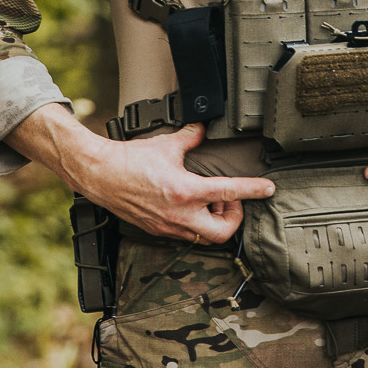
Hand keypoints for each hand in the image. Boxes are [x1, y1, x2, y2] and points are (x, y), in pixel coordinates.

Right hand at [10, 111, 274, 244]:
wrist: (99, 175)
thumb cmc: (129, 160)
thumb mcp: (166, 144)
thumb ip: (191, 138)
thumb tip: (203, 129)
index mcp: (186, 190)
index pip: (230, 192)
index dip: (254, 190)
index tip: (268, 188)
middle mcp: (180, 214)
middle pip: (224, 232)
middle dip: (234, 218)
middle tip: (231, 201)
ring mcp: (168, 226)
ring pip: (205, 238)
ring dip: (215, 222)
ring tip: (211, 203)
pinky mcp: (158, 230)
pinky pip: (187, 236)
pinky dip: (196, 225)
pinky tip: (191, 207)